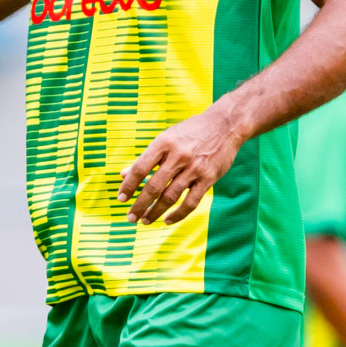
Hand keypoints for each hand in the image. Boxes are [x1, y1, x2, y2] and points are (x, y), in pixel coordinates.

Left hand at [118, 105, 244, 224]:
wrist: (225, 125)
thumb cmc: (190, 132)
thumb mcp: (166, 138)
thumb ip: (146, 157)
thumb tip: (124, 174)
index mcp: (163, 143)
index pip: (140, 168)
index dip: (128, 185)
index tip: (121, 198)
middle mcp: (178, 156)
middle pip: (154, 186)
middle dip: (140, 205)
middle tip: (130, 217)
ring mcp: (194, 168)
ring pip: (170, 196)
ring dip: (155, 212)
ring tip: (145, 221)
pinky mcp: (208, 178)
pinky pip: (191, 202)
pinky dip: (178, 214)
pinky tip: (167, 220)